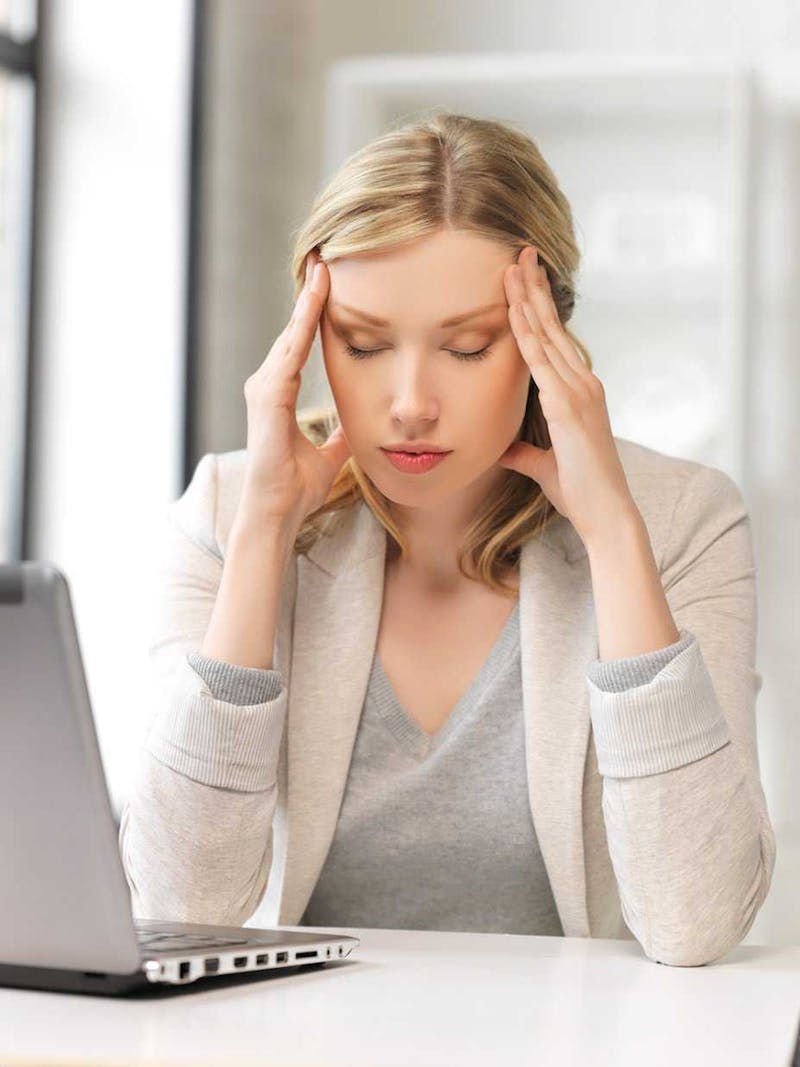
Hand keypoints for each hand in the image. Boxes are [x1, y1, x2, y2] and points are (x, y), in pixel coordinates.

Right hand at [240, 248, 351, 529]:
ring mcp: (263, 389)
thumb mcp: (329, 456)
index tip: (328, 284)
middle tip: (324, 259)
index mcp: (280, 395)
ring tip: (322, 269)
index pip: (300, 345)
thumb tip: (357, 427)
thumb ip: (340, 437)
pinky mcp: (267, 398)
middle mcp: (267, 386)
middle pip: (292, 332)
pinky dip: (302, 326)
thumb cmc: (296, 489)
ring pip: (290, 336)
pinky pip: (289, 354)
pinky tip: (315, 302)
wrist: (277, 512)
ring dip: (307, 302)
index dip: (313, 315)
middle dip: (309, 296)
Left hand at [497, 245, 638, 546]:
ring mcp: (579, 392)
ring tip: (513, 265)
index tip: (524, 280)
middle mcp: (583, 384)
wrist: (606, 514)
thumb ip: (524, 452)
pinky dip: (526, 332)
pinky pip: (541, 361)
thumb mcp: (543, 466)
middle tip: (520, 253)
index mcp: (579, 393)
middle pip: (553, 327)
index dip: (538, 308)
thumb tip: (503, 447)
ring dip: (528, 299)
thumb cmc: (581, 492)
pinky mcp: (569, 406)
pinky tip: (513, 309)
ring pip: (547, 335)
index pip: (554, 341)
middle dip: (535, 289)